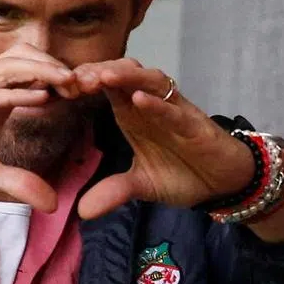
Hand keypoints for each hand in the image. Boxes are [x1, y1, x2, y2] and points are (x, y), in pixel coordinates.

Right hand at [0, 44, 78, 211]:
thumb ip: (19, 185)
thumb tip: (53, 204)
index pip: (33, 75)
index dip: (62, 79)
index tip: (90, 92)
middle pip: (26, 58)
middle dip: (58, 67)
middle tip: (86, 84)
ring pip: (10, 67)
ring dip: (43, 73)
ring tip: (70, 85)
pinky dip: (14, 94)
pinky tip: (39, 100)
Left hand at [73, 59, 254, 219]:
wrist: (224, 184)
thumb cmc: (183, 174)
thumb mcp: (141, 186)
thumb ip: (114, 191)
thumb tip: (82, 211)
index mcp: (133, 115)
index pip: (106, 88)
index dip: (84, 83)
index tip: (58, 87)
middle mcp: (152, 106)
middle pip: (123, 75)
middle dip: (98, 72)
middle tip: (73, 78)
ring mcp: (174, 112)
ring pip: (149, 82)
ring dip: (125, 77)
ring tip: (101, 78)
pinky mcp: (195, 125)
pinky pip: (175, 109)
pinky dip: (157, 104)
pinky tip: (138, 100)